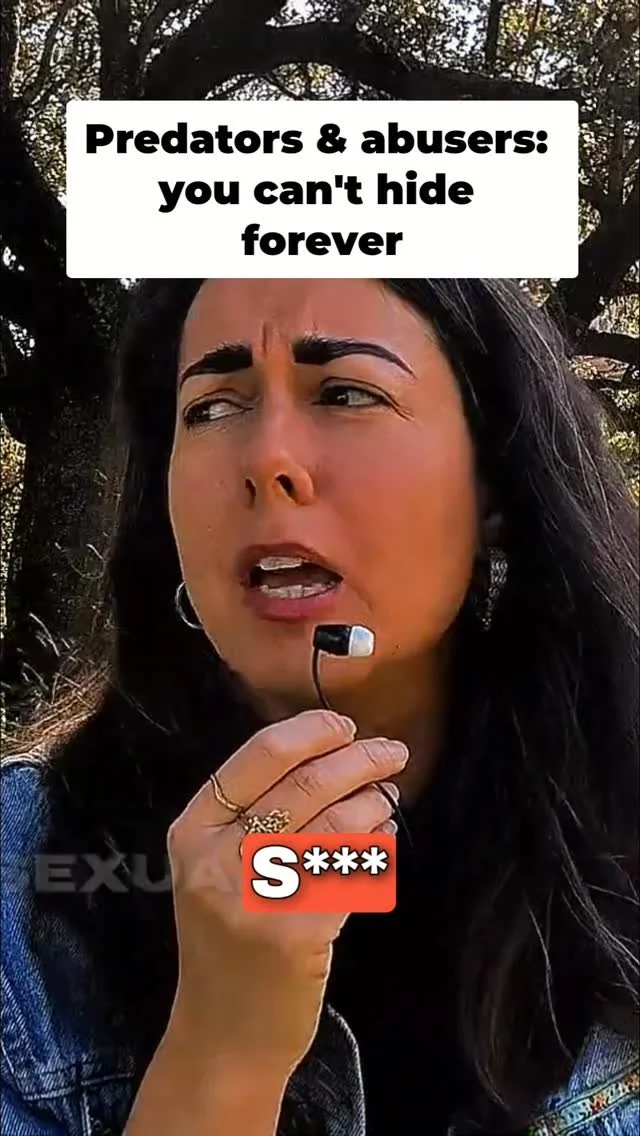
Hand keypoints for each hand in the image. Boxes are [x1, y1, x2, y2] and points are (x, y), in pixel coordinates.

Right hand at [165, 710, 408, 1077]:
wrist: (224, 1034)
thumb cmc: (227, 941)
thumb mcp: (214, 868)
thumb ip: (253, 812)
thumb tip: (330, 749)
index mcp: (192, 831)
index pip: (259, 755)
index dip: (311, 731)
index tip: (345, 725)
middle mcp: (216, 859)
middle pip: (306, 782)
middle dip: (360, 758)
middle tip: (391, 752)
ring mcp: (256, 897)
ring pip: (337, 821)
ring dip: (375, 800)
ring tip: (387, 797)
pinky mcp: (296, 932)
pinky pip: (352, 869)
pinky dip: (377, 845)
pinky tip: (383, 840)